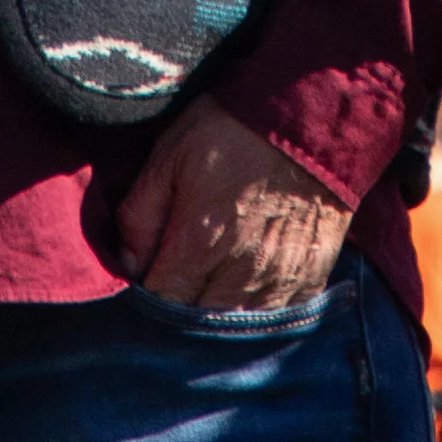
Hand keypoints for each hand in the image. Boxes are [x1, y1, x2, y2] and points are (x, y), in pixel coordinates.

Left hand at [114, 97, 354, 315]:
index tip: (150, 270)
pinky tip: (247, 282)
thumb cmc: (234, 130)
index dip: (149, 289)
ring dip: (218, 311)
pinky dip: (257, 308)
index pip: (161, 299)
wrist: (312, 115)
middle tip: (179, 275)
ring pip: (237, 325)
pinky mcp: (310, 277)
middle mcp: (242, 271)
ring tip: (212, 280)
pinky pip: (275, 317)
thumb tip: (129, 262)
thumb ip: (140, 213)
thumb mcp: (171, 153)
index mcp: (201, 240)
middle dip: (182, 305)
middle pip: (198, 322)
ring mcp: (280, 278)